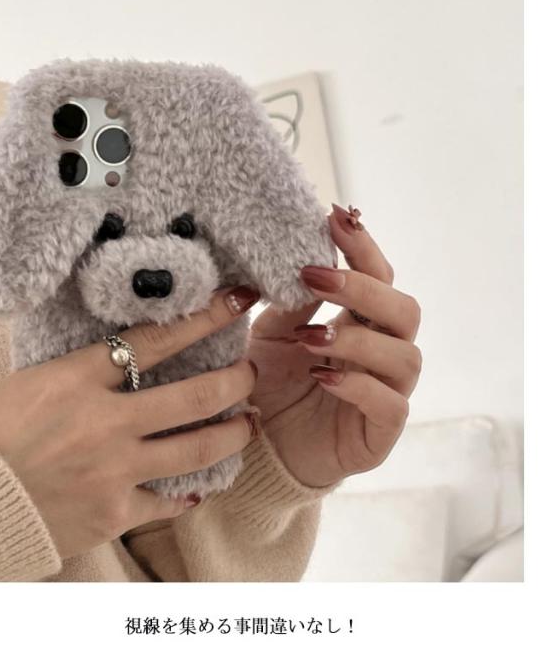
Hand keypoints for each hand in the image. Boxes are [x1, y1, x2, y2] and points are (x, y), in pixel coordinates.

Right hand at [0, 286, 258, 559]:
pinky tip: (200, 487)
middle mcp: (105, 422)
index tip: (238, 300)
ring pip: (198, 449)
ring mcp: (114, 470)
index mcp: (78, 379)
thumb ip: (86, 371)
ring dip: (233, 434)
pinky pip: (168, 500)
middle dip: (237, 380)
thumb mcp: (35, 382)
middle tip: (250, 373)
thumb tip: (130, 359)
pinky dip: (188, 492)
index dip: (205, 317)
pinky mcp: (113, 512)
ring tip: (249, 425)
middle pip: (196, 395)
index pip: (158, 339)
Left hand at [248, 204, 421, 487]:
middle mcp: (382, 352)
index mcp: (360, 323)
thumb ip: (291, 303)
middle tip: (314, 274)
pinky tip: (321, 377)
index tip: (335, 216)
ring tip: (309, 336)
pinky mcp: (381, 431)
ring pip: (403, 355)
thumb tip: (304, 258)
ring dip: (357, 339)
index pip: (379, 278)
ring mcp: (387, 392)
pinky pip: (390, 404)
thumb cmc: (269, 385)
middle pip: (403, 310)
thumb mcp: (271, 336)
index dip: (363, 248)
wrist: (260, 449)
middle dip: (363, 288)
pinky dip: (358, 386)